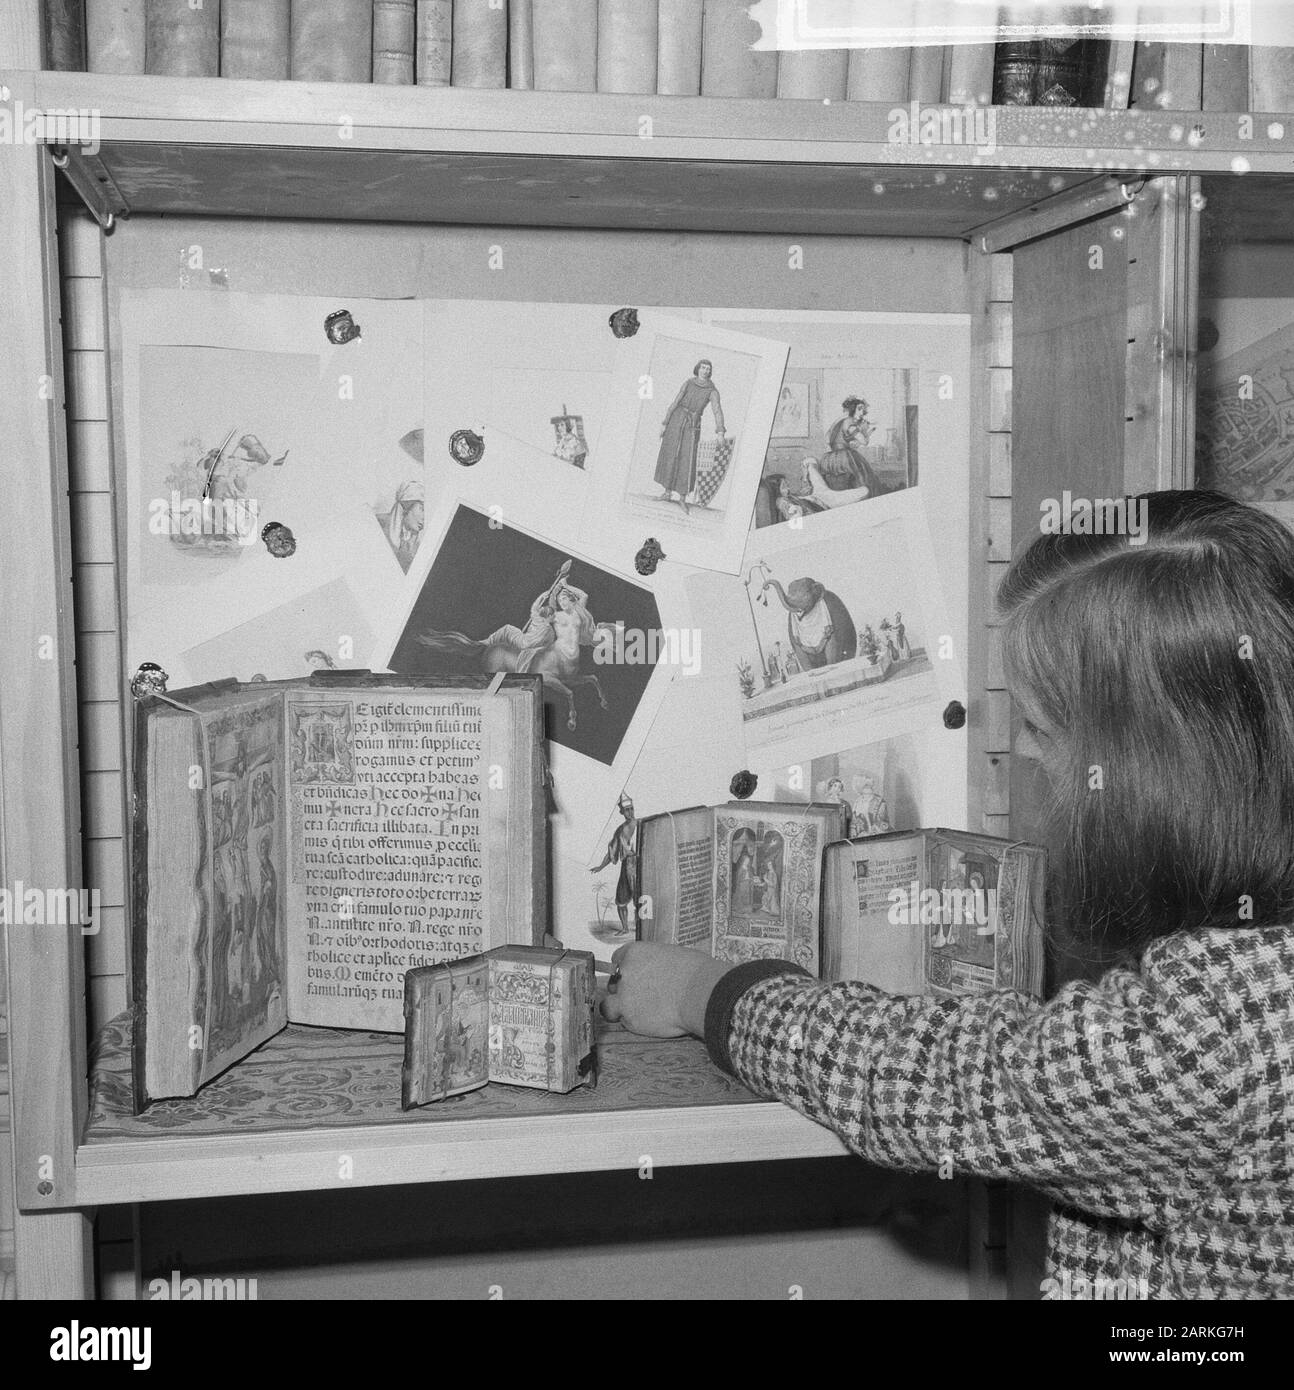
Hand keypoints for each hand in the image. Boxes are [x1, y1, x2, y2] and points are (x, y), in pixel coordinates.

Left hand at [599, 942, 730, 1037]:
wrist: (701, 993)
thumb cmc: (696, 972)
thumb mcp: (672, 956)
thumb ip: (654, 964)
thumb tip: (655, 972)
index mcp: (634, 953)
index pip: (617, 959)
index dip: (625, 970)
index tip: (631, 977)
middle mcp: (625, 973)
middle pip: (613, 983)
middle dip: (622, 990)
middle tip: (638, 996)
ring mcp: (625, 997)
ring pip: (609, 1006)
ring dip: (619, 1009)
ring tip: (636, 1012)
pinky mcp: (631, 1019)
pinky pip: (626, 1023)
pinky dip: (635, 1023)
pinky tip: (651, 1020)